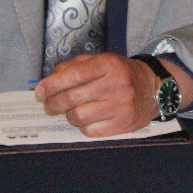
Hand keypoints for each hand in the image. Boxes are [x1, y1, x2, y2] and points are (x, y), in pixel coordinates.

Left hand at [34, 54, 159, 137]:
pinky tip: (88, 118)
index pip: (75, 75)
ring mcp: (121, 105)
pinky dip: (83, 126)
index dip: (53, 84)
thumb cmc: (120, 73)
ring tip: (72, 110)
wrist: (153, 88)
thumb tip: (48, 80)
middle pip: (73, 97)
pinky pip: (90, 130)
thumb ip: (74, 66)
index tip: (39, 91)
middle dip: (54, 103)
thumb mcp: (101, 61)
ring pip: (79, 116)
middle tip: (48, 105)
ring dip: (70, 115)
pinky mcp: (124, 124)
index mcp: (109, 64)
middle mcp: (116, 84)